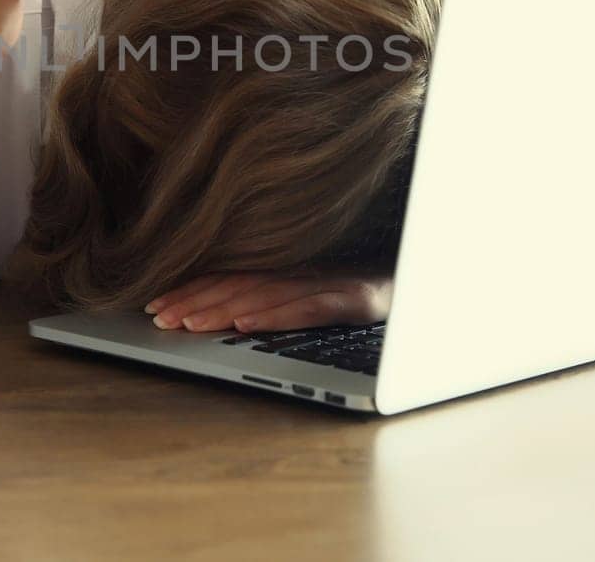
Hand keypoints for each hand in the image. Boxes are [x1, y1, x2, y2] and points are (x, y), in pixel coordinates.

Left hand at [144, 272, 393, 333]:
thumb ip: (284, 300)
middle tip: (158, 317)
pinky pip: (311, 306)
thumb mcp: (325, 296)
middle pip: (243, 283)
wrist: (440, 291)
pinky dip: (275, 314)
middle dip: (195, 300)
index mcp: (298, 270)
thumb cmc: (382, 294)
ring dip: (222, 307)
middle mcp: (311, 272)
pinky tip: (244, 323)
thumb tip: (228, 314)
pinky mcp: (359, 299)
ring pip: (270, 294)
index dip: (192, 288)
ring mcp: (335, 283)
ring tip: (187, 322)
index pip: (235, 276)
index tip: (154, 304)